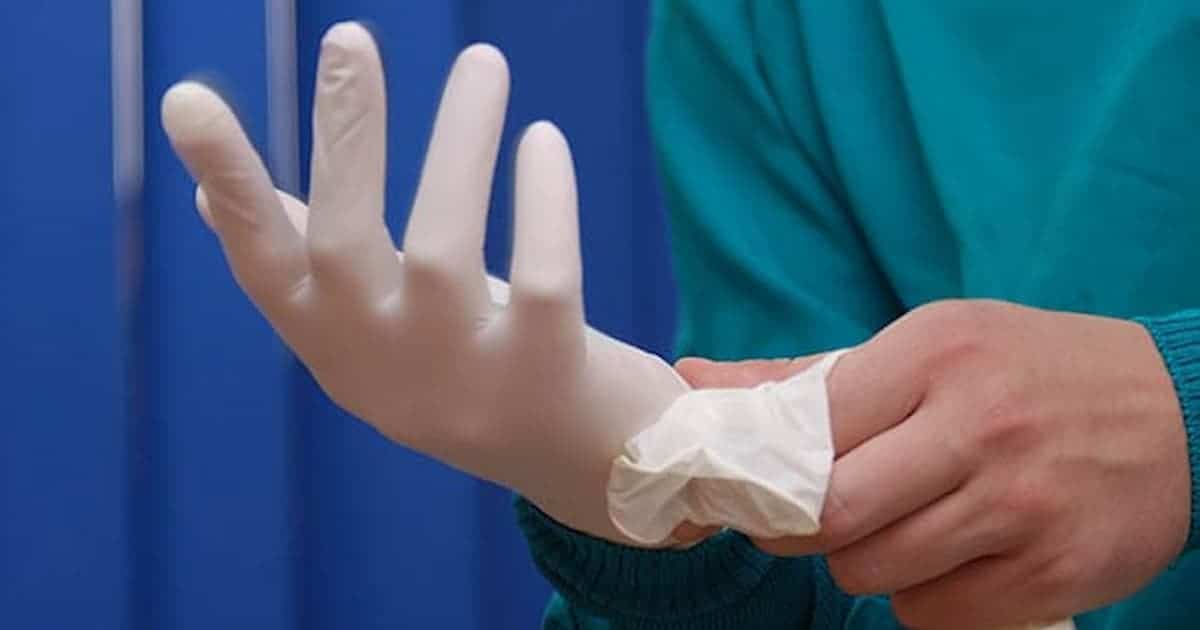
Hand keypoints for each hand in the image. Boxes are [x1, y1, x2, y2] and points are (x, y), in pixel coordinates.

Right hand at [161, 22, 687, 543]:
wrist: (580, 462)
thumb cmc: (469, 369)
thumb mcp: (376, 329)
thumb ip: (308, 266)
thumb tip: (206, 200)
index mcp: (335, 348)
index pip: (264, 265)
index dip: (229, 186)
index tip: (186, 102)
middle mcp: (386, 369)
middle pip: (344, 245)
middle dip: (343, 138)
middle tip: (347, 37)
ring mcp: (464, 380)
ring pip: (444, 247)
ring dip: (459, 142)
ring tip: (483, 60)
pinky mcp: (547, 374)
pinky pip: (542, 274)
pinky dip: (542, 200)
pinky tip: (542, 140)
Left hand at [677, 299, 1189, 627]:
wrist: (1182, 413)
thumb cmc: (1028, 372)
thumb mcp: (927, 345)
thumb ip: (805, 375)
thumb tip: (694, 380)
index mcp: (935, 355)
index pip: (807, 430)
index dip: (762, 470)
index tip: (750, 484)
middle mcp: (977, 428)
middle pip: (830, 516)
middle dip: (799, 529)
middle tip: (806, 519)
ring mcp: (1019, 507)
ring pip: (875, 572)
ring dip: (866, 562)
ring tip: (899, 526)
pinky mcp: (1053, 574)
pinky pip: (935, 615)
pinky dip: (923, 597)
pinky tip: (954, 556)